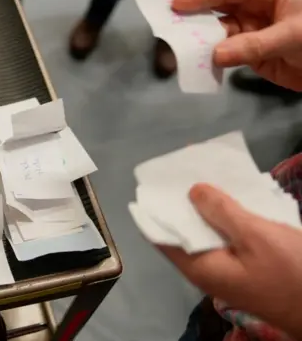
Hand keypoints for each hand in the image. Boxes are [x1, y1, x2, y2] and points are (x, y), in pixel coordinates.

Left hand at [157, 183, 301, 338]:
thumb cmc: (290, 273)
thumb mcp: (255, 236)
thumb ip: (221, 212)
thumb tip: (192, 191)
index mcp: (198, 266)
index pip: (161, 236)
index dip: (157, 208)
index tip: (157, 182)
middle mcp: (205, 270)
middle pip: (183, 232)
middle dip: (182, 203)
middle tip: (184, 171)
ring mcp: (224, 271)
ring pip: (204, 234)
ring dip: (205, 209)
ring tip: (204, 177)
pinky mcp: (242, 268)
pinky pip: (223, 239)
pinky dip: (223, 219)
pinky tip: (229, 200)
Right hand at [172, 0, 301, 90]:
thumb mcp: (293, 35)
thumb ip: (253, 45)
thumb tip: (216, 55)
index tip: (178, 4)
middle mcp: (257, 6)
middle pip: (219, 5)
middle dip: (194, 13)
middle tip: (167, 21)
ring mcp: (253, 30)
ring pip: (218, 31)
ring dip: (199, 39)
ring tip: (177, 46)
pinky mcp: (251, 53)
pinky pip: (225, 54)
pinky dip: (210, 60)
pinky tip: (196, 62)